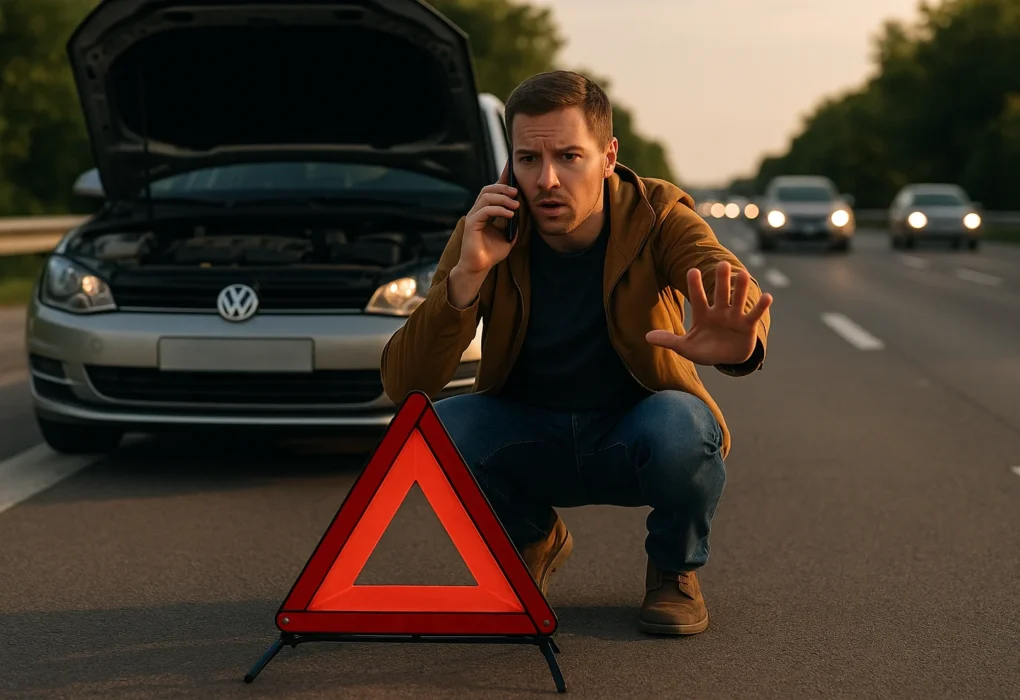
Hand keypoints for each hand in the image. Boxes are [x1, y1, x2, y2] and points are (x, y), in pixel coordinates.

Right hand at [455, 161, 519, 275]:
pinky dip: (499, 210)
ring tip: (515, 205)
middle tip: (517, 192)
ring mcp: (473, 217)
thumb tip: (522, 214)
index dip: (501, 178)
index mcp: (486, 212)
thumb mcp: (508, 237)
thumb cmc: (491, 253)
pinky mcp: (471, 224)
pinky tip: (510, 215)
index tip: (511, 168)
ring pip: (486, 197)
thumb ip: (514, 225)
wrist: (479, 268)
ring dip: (502, 198)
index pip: (493, 191)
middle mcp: (478, 211)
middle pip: (488, 189)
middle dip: (503, 187)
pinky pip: (485, 210)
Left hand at [646, 261, 772, 365]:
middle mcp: (719, 311)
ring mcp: (734, 317)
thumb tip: (647, 337)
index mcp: (703, 314)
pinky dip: (760, 306)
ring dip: (740, 288)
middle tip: (722, 263)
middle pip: (720, 293)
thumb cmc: (705, 350)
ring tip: (742, 273)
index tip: (692, 270)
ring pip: (737, 299)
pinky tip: (767, 296)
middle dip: (721, 280)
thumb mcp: (686, 348)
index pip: (698, 298)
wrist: (727, 358)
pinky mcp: (748, 325)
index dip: (695, 285)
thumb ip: (669, 341)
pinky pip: (754, 314)